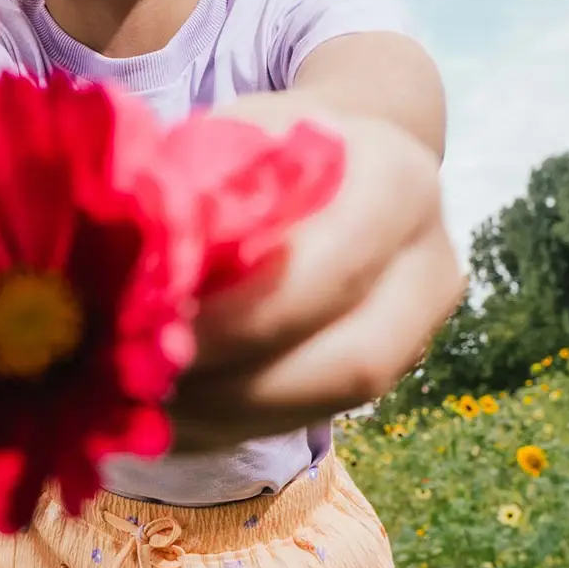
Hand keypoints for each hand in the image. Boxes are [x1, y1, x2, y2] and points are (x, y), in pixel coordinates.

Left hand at [169, 99, 465, 452]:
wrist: (341, 166)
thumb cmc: (268, 150)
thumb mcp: (230, 140)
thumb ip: (198, 198)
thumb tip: (137, 278)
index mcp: (397, 184)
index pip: (328, 272)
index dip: (240, 319)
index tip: (154, 333)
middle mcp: (431, 263)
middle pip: (350, 360)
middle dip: (234, 385)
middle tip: (140, 386)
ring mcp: (421, 329)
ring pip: (333, 403)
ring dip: (228, 418)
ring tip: (142, 408)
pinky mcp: (389, 372)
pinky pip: (311, 419)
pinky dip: (230, 426)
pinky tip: (168, 418)